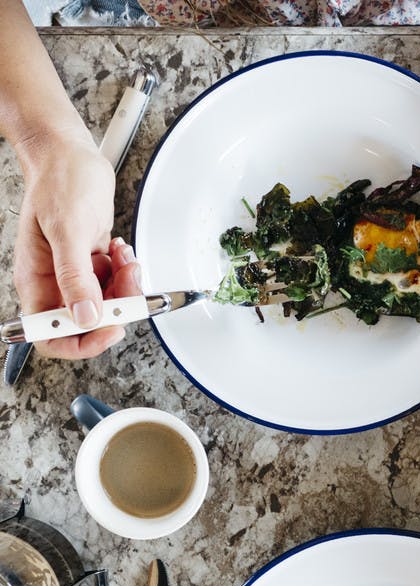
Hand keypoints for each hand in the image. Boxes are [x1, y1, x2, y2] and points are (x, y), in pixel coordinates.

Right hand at [12, 131, 140, 357]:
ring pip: (107, 304)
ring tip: (124, 259)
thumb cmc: (59, 182)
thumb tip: (84, 317)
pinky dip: (124, 272)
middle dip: (114, 308)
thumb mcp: (67, 230)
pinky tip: (119, 250)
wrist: (70, 155)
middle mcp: (55, 283)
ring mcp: (75, 274)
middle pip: (87, 323)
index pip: (51, 336)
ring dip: (124, 287)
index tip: (109, 328)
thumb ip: (75, 277)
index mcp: (37, 282)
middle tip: (128, 284)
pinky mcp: (92, 264)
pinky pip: (115, 284)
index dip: (81, 342)